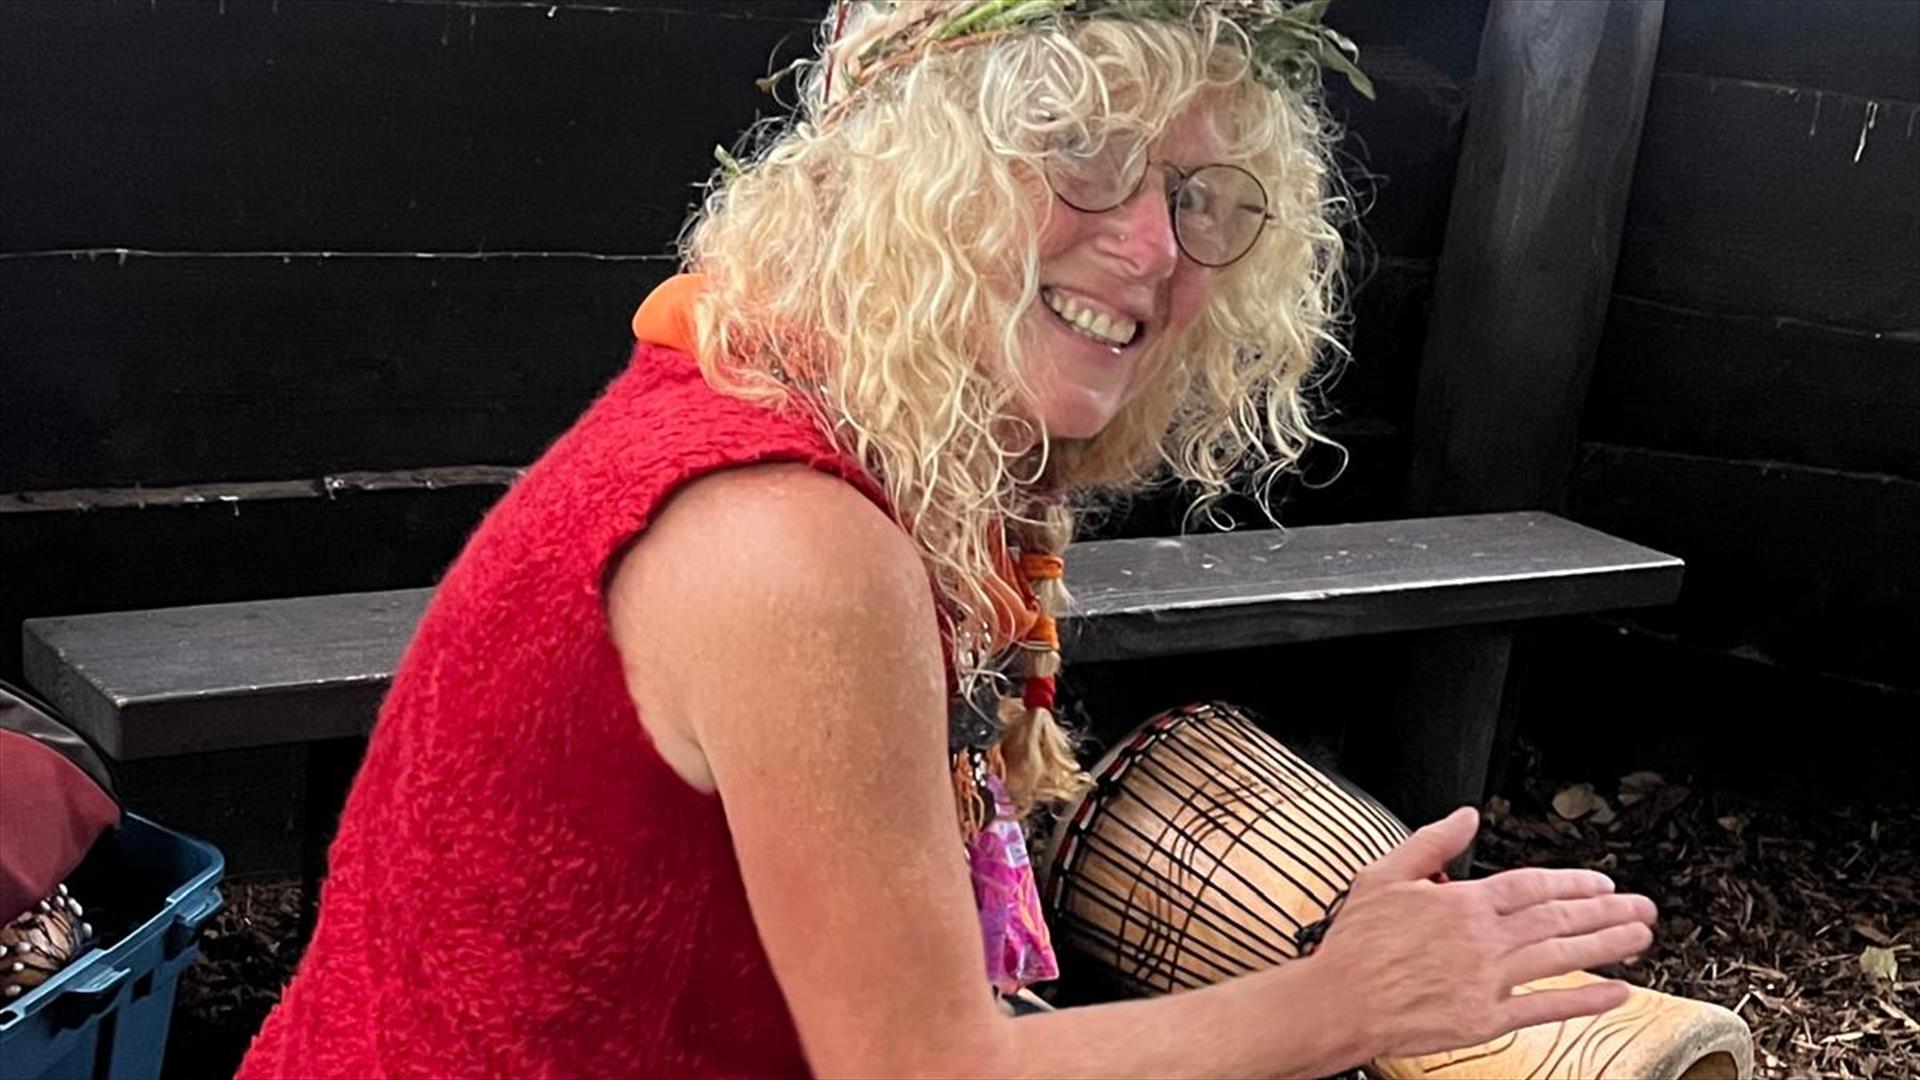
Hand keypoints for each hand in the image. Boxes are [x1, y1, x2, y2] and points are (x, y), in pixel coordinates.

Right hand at [1305, 806, 1656, 1059]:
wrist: (1339, 1002)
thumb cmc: (1355, 945)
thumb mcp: (1383, 876)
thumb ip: (1430, 842)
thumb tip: (1467, 816)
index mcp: (1461, 903)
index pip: (1531, 884)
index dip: (1571, 881)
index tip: (1599, 882)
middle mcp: (1483, 939)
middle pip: (1557, 917)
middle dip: (1605, 910)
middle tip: (1641, 906)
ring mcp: (1488, 981)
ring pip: (1562, 957)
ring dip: (1607, 945)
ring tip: (1639, 937)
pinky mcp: (1486, 1019)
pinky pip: (1547, 1007)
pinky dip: (1586, 999)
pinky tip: (1616, 991)